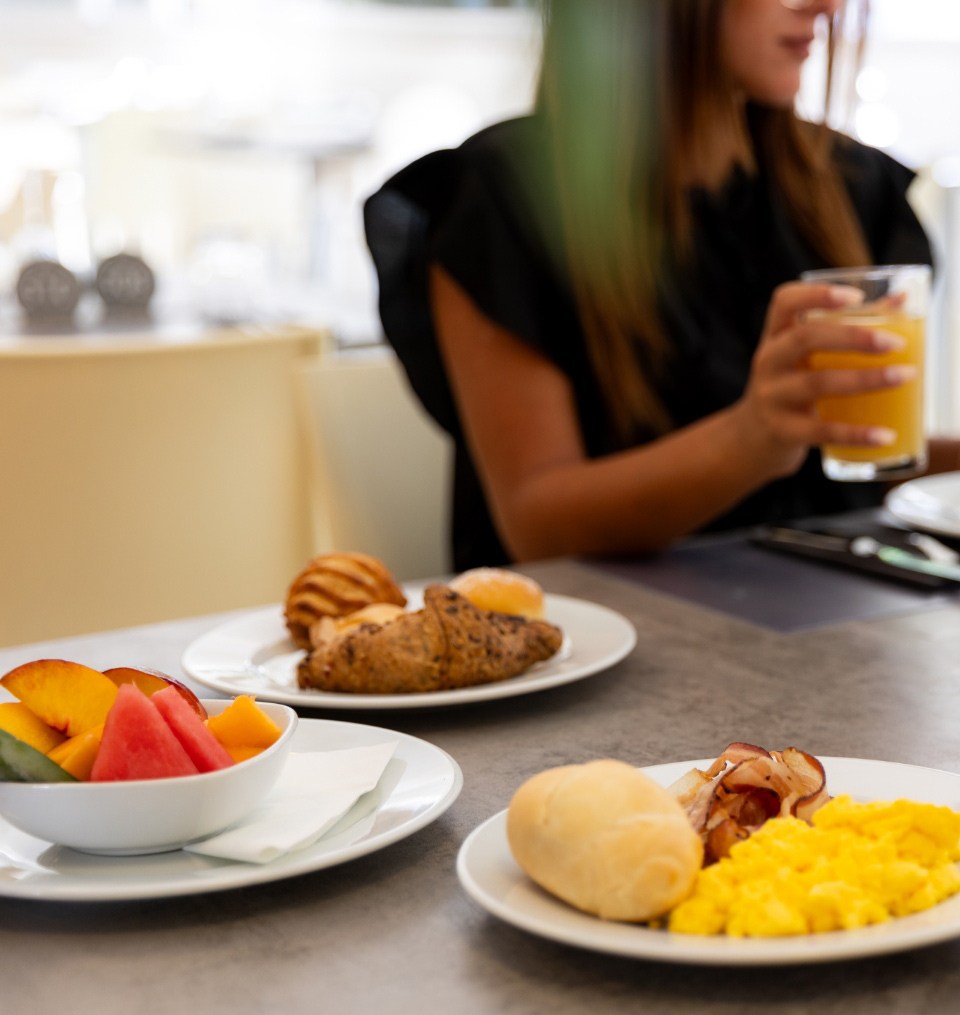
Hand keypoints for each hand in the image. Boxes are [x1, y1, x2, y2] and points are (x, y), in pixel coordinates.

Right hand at [734, 281, 912, 477]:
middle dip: (853, 337)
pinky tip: (884, 435)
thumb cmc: (792, 384)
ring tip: (904, 376)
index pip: (784, 302)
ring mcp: (771, 396)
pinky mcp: (781, 430)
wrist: (753, 435)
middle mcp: (768, 361)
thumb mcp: (807, 355)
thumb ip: (848, 327)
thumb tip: (902, 301)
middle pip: (804, 339)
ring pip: (816, 384)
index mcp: (775, 335)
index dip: (817, 294)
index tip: (856, 296)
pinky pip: (821, 430)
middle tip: (895, 343)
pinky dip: (856, 433)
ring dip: (865, 379)